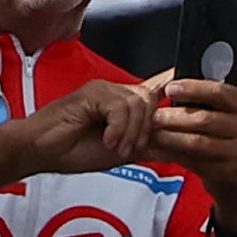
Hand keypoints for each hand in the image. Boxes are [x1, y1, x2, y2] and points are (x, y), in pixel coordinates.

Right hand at [21, 78, 165, 173]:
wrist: (43, 151)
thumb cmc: (75, 149)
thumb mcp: (122, 152)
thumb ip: (149, 147)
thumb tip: (178, 149)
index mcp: (125, 103)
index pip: (157, 88)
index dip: (175, 84)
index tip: (193, 88)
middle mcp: (117, 92)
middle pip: (151, 100)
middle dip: (146, 129)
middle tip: (130, 148)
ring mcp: (104, 89)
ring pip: (138, 104)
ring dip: (131, 132)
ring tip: (115, 147)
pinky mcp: (92, 92)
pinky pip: (119, 107)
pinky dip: (117, 128)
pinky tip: (106, 139)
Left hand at [148, 44, 236, 234]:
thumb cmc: (235, 144)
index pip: (221, 91)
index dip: (194, 88)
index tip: (171, 88)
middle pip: (204, 117)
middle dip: (174, 116)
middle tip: (153, 115)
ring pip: (197, 140)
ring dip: (170, 136)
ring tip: (152, 133)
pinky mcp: (229, 172)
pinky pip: (194, 160)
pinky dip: (174, 155)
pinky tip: (161, 150)